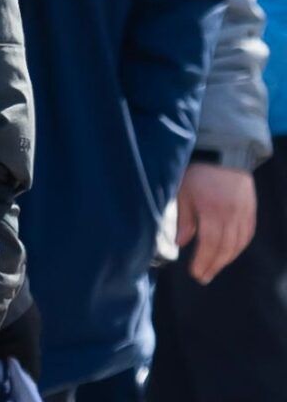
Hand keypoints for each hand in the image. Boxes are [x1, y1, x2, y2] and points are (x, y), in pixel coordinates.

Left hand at [176, 162, 257, 282]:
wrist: (224, 155)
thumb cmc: (197, 173)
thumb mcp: (184, 193)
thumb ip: (184, 219)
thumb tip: (181, 243)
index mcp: (212, 210)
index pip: (209, 243)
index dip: (203, 261)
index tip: (195, 273)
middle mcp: (231, 215)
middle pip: (224, 248)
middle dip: (213, 265)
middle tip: (203, 277)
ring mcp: (244, 214)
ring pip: (238, 244)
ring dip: (226, 260)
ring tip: (213, 269)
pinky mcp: (251, 212)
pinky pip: (247, 235)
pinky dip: (238, 248)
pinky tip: (229, 254)